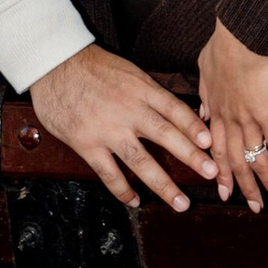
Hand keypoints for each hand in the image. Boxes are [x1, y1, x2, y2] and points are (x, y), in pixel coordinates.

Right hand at [28, 45, 217, 213]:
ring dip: (163, 184)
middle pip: (166, 136)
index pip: (174, 109)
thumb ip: (148, 92)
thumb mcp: (128, 71)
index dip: (194, 127)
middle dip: (191, 156)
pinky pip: (109, 173)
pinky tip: (135, 201)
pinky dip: (123, 190)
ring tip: (181, 203)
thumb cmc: (93, 66)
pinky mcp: (87, 144)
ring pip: (141, 161)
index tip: (210, 142)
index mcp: (141, 90)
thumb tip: (173, 112)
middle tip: (212, 173)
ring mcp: (108, 130)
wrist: (55, 64)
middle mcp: (129, 111)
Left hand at [197, 20, 267, 209]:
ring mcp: (247, 119)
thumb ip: (204, 92)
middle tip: (253, 207)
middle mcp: (229, 121)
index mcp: (215, 111)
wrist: (240, 35)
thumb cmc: (223, 45)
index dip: (220, 172)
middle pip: (235, 163)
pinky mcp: (267, 113)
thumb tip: (202, 108)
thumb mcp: (204, 69)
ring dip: (267, 183)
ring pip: (255, 160)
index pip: (216, 150)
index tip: (224, 191)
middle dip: (244, 188)